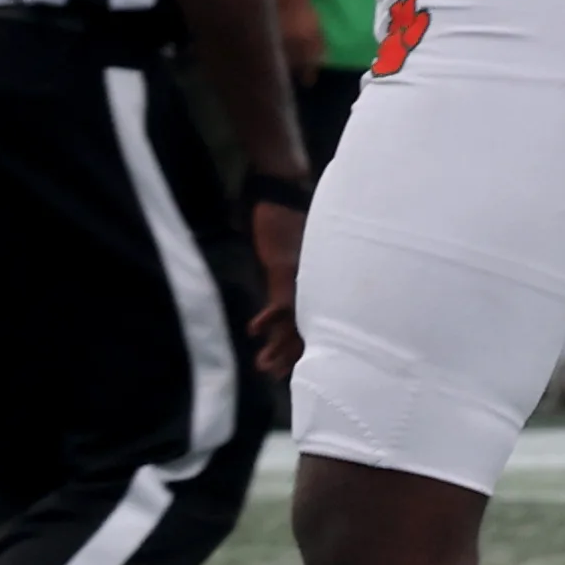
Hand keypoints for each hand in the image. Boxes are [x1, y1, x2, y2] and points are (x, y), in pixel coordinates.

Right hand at [245, 195, 302, 379]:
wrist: (285, 187)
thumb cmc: (286, 212)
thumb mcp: (289, 247)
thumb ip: (287, 266)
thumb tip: (278, 275)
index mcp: (310, 282)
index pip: (309, 321)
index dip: (299, 346)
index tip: (288, 368)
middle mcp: (310, 284)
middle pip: (303, 328)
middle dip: (288, 355)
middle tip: (275, 378)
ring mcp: (299, 278)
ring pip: (294, 322)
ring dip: (278, 347)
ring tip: (264, 368)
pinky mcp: (285, 267)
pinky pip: (280, 300)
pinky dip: (268, 317)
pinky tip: (254, 332)